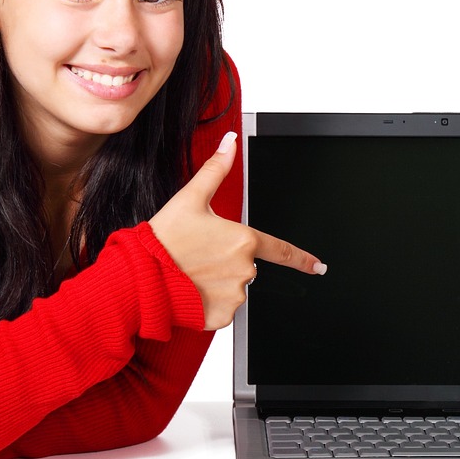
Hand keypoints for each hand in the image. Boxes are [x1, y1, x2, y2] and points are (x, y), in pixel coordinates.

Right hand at [149, 132, 325, 329]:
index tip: (319, 267)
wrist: (140, 278)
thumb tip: (230, 142)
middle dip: (227, 261)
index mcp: (243, 240)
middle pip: (245, 266)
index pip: (281, 250)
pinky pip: (222, 308)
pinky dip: (208, 302)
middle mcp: (245, 270)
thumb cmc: (164, 239)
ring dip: (218, 282)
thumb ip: (216, 169)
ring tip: (191, 273)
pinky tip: (190, 291)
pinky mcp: (221, 317)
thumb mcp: (191, 198)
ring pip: (234, 288)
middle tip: (199, 256)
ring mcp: (234, 296)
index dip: (303, 259)